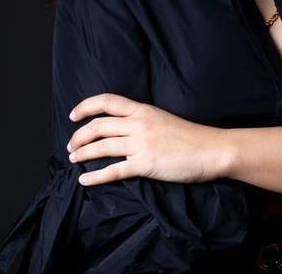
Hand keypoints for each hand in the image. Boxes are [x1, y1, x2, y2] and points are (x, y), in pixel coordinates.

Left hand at [67, 93, 224, 185]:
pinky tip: (85, 180)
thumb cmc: (191, 136)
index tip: (73, 115)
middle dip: (79, 136)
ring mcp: (141, 144)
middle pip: (98, 126)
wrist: (211, 149)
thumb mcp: (163, 119)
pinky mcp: (145, 164)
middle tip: (71, 146)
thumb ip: (143, 121)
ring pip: (102, 147)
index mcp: (144, 110)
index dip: (86, 106)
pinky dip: (96, 176)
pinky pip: (113, 170)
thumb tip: (123, 128)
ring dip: (83, 154)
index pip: (108, 101)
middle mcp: (139, 124)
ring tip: (74, 160)